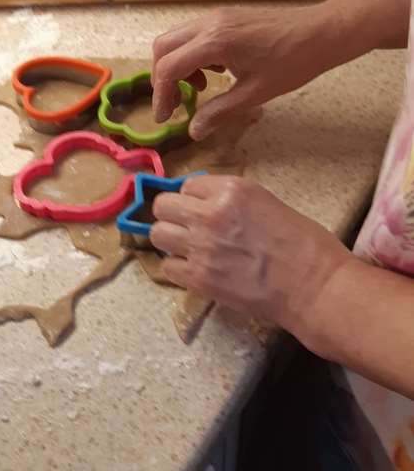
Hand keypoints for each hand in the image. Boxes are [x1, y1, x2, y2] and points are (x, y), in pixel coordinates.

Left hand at [150, 174, 349, 339]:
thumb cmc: (305, 243)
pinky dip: (178, 268)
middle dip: (173, 215)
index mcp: (232, 190)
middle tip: (186, 227)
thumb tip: (208, 206)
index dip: (193, 198)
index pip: (188, 185)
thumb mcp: (267, 203)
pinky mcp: (198, 278)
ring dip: (170, 240)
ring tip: (187, 248)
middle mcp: (210, 214)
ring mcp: (200, 247)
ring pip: (158, 235)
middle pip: (163, 206)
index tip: (201, 208)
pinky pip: (167, 267)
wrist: (312, 285)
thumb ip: (233, 202)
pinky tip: (195, 270)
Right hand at [151, 4, 345, 139]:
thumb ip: (219, 112)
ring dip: (178, 65)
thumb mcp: (255, 94)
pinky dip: (193, 54)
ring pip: (177, 39)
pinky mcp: (226, 16)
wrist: (322, 31)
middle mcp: (209, 24)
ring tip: (200, 89)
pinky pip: (195, 34)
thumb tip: (194, 131)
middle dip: (163, 78)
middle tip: (176, 103)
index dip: (161, 95)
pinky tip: (215, 72)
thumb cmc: (293, 62)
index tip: (165, 117)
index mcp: (214, 43)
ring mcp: (217, 16)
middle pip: (163, 47)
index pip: (169, 68)